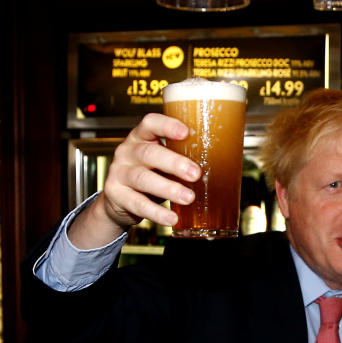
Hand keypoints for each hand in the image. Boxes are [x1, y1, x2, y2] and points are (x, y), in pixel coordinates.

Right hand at [100, 113, 200, 228]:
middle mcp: (127, 152)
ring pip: (143, 179)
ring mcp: (119, 173)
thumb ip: (182, 158)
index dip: (167, 125)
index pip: (150, 123)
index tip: (186, 132)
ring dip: (168, 189)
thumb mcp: (163, 161)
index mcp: (141, 138)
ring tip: (189, 197)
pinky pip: (137, 204)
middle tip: (195, 173)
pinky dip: (157, 213)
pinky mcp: (116, 195)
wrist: (119, 199)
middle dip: (174, 163)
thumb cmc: (151, 174)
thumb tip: (225, 162)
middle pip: (149, 153)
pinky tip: (172, 218)